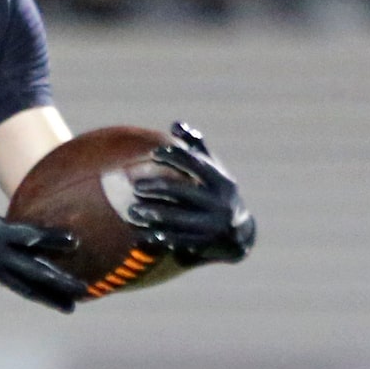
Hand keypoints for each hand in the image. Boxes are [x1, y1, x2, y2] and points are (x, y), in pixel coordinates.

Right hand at [0, 135, 86, 311]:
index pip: (29, 236)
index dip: (51, 238)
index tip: (74, 241)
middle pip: (34, 271)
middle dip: (59, 281)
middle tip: (83, 291)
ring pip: (28, 286)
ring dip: (51, 296)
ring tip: (73, 307)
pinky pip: (20, 287)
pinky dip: (37, 293)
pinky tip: (53, 300)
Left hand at [125, 123, 255, 267]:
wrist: (236, 234)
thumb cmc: (217, 193)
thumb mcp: (212, 170)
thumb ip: (195, 148)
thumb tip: (176, 124)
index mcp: (222, 181)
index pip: (197, 164)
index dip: (176, 157)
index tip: (154, 153)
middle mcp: (220, 202)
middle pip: (186, 192)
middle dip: (160, 187)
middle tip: (135, 186)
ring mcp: (212, 225)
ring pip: (180, 218)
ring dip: (155, 214)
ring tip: (133, 210)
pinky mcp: (203, 244)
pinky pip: (178, 240)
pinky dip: (158, 236)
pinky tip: (139, 232)